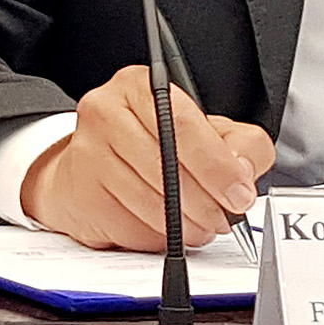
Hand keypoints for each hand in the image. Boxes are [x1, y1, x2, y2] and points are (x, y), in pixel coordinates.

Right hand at [21, 65, 271, 250]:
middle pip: (166, 168)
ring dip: (186, 226)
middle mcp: (106, 111)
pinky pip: (130, 227)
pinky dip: (157, 238)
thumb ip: (241, 144)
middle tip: (225, 217)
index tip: (239, 194)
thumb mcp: (207, 131)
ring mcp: (87, 152)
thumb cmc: (153, 144)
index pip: (184, 126)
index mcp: (141, 86)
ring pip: (150, 203)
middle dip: (206, 203)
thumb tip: (243, 173)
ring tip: (198, 225)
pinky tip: (165, 228)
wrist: (93, 166)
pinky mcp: (80, 193)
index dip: (218, 167)